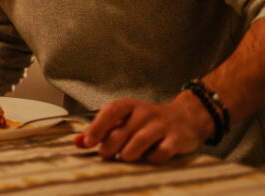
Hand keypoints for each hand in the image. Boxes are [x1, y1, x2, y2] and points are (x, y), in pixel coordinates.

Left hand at [76, 92, 212, 163]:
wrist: (186, 118)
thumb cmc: (146, 121)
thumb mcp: (124, 120)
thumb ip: (100, 130)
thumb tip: (77, 142)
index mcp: (130, 105)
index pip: (111, 111)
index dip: (97, 126)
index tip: (88, 142)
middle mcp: (146, 113)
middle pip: (123, 131)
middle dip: (110, 145)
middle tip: (104, 154)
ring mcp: (163, 125)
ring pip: (140, 141)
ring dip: (128, 153)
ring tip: (124, 157)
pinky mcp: (177, 139)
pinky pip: (161, 152)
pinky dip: (151, 158)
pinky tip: (147, 158)